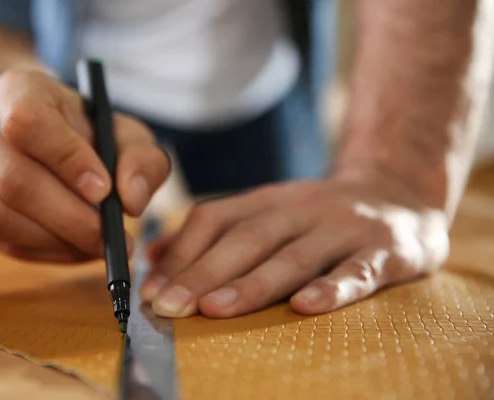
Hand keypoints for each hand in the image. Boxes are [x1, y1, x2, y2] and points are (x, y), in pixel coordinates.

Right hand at [0, 69, 169, 262]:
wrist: (37, 134)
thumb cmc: (87, 133)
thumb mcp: (124, 133)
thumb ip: (140, 159)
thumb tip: (132, 201)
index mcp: (18, 90)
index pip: (29, 123)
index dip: (67, 161)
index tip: (103, 191)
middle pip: (14, 180)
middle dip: (70, 218)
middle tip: (110, 238)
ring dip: (55, 241)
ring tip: (95, 244)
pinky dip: (42, 252)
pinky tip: (73, 246)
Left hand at [140, 178, 448, 317]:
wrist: (399, 192)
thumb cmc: (319, 216)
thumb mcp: (266, 211)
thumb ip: (214, 232)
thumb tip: (153, 256)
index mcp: (268, 199)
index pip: (214, 219)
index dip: (180, 254)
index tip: (150, 290)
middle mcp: (301, 208)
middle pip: (246, 239)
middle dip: (203, 273)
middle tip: (168, 306)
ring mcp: (343, 227)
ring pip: (293, 256)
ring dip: (252, 284)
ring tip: (215, 309)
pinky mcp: (385, 249)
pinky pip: (357, 270)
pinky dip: (333, 288)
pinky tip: (306, 308)